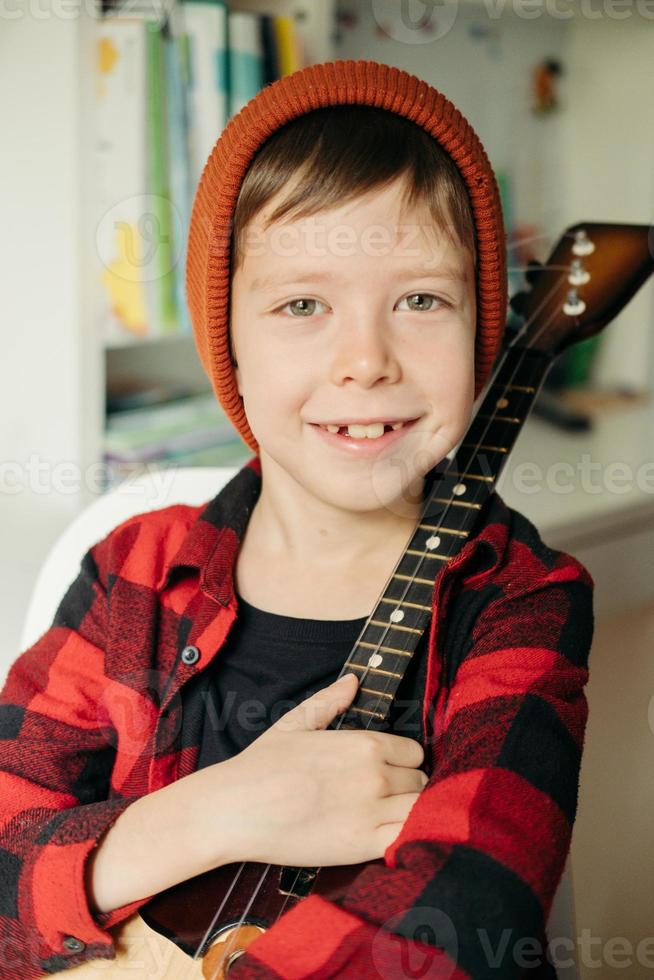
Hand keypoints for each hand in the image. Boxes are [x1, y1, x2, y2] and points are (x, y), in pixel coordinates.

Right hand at [213, 673, 427, 867]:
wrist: (236, 808)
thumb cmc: (262, 764)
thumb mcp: (296, 722)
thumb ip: (330, 701)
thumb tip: (353, 681)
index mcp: (365, 744)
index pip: (414, 752)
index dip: (403, 761)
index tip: (388, 771)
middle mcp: (376, 775)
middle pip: (420, 781)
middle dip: (406, 787)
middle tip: (383, 796)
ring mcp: (372, 811)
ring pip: (421, 809)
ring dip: (410, 811)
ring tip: (386, 817)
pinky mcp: (364, 845)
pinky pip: (408, 839)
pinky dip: (407, 837)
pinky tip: (386, 836)